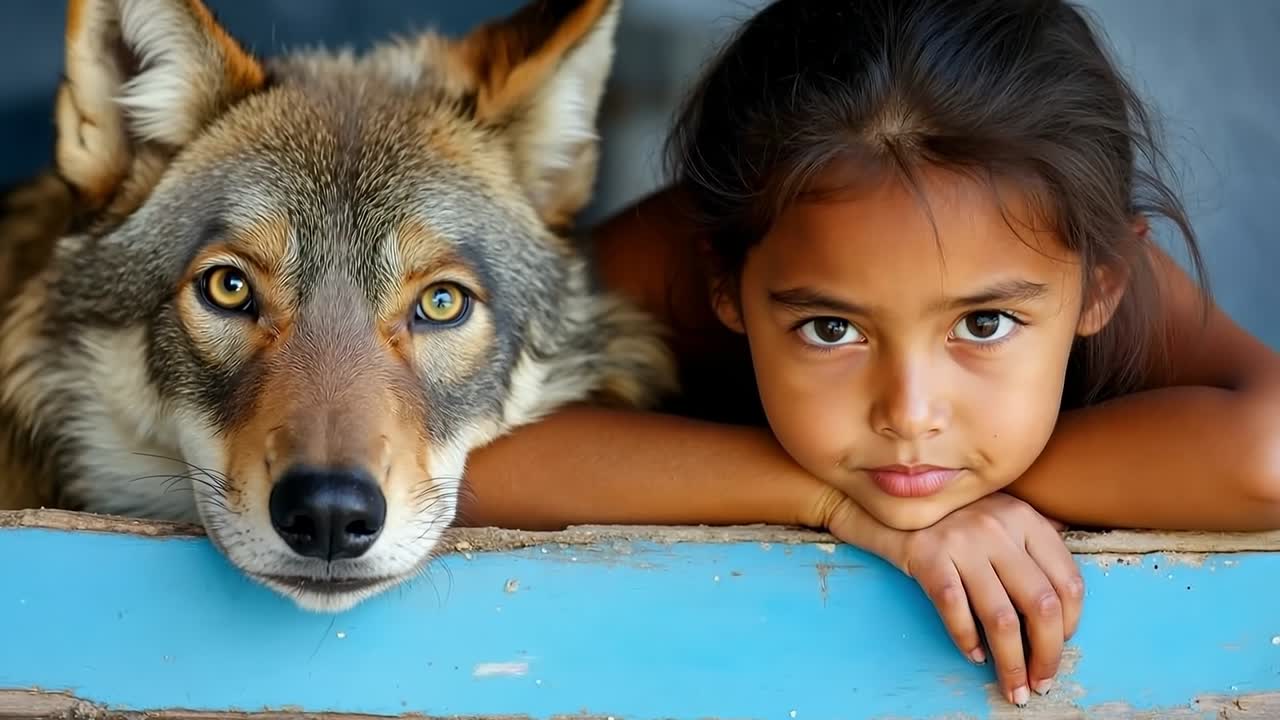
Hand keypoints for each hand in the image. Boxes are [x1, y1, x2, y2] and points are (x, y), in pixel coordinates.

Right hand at [825, 491, 1083, 706]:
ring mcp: (961, 542)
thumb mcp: (1004, 515)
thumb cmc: (957, 515)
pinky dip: (967, 640)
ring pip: (1000, 617)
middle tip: (1041, 681)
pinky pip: (955, 609)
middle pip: (1040, 605)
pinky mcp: (927, 556)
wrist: (898, 499)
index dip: (1072, 624)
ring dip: (1011, 663)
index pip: (1067, 582)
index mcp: (1025, 519)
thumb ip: (1036, 543)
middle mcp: (998, 528)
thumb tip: (1067, 599)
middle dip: (1047, 654)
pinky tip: (974, 655)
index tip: (1062, 645)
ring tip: (1013, 686)